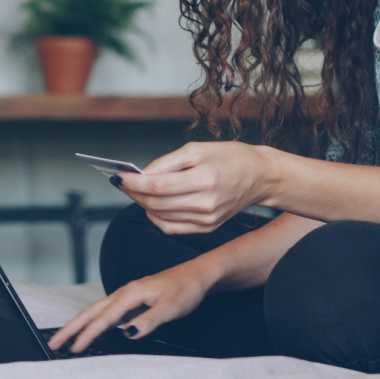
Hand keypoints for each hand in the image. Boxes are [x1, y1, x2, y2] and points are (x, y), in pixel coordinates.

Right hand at [47, 259, 215, 352]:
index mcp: (131, 293)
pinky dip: (94, 320)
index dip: (88, 334)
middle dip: (72, 327)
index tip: (73, 348)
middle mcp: (125, 292)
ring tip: (66, 338)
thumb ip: (149, 321)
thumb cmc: (186, 288)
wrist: (198, 274)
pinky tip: (92, 328)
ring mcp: (128, 295)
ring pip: (97, 310)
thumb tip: (128, 333)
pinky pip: (107, 311)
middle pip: (92, 311)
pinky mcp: (133, 299)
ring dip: (80, 323)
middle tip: (54, 343)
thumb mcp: (171, 307)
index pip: (104, 318)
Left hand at [116, 141, 276, 234]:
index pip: (158, 186)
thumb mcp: (197, 149)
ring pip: (161, 217)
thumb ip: (167, 163)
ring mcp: (207, 220)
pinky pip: (172, 228)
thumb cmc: (230, 157)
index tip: (119, 177)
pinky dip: (157, 217)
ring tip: (137, 191)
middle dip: (134, 193)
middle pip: (156, 203)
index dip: (134, 183)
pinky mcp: (207, 228)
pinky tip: (153, 204)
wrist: (260, 176)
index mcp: (204, 180)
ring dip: (143, 204)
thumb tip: (142, 174)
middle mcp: (205, 204)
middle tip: (123, 182)